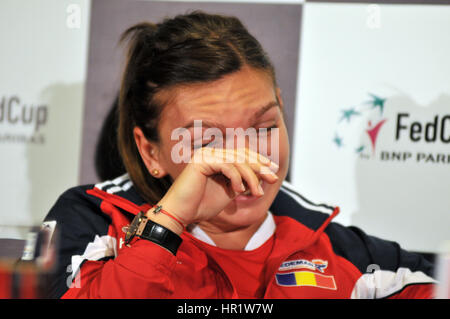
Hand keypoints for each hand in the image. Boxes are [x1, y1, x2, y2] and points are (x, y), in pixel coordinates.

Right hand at [147, 147, 278, 233]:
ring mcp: (206, 155)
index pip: (242, 154)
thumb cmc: (202, 205)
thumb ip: (243, 181)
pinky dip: (236, 178)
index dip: (259, 161)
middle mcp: (211, 153)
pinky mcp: (201, 160)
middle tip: (272, 178)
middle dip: (260, 167)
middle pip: (242, 154)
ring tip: (256, 193)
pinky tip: (239, 190)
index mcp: (218, 158)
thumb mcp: (230, 191)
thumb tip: (262, 174)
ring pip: (237, 160)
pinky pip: (226, 165)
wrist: (182, 214)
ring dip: (250, 177)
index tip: (272, 171)